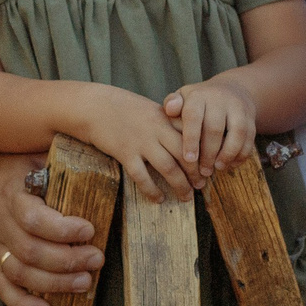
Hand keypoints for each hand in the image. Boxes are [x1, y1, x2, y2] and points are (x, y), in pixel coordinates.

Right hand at [0, 112, 102, 305]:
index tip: (89, 229)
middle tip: (97, 258)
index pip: (33, 219)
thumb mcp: (34, 151)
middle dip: (67, 260)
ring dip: (54, 284)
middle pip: (31, 251)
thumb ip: (61, 158)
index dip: (62, 229)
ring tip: (85, 282)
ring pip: (20, 273)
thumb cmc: (14, 161)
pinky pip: (2, 289)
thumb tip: (104, 153)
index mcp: (10, 195)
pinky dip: (23, 304)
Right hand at [84, 86, 198, 202]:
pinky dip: (152, 190)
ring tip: (186, 197)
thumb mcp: (152, 111)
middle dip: (196, 172)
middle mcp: (157, 129)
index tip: (210, 165)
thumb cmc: (124, 109)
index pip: (192, 136)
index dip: (204, 153)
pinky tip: (158, 198)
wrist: (95, 106)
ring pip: (168, 168)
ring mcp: (141, 141)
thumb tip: (187, 141)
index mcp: (166, 118)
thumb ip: (169, 124)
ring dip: (180, 185)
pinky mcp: (125, 153)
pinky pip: (142, 176)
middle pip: (185, 154)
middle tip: (202, 185)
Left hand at [164, 77, 256, 175]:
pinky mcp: (251, 117)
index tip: (189, 159)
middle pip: (215, 128)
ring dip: (228, 154)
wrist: (230, 89)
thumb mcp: (183, 98)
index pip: (194, 117)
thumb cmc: (198, 101)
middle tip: (203, 171)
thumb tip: (169, 110)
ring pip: (237, 133)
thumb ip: (172, 104)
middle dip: (209, 153)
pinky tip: (231, 164)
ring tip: (218, 168)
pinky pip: (250, 137)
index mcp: (199, 96)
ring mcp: (238, 107)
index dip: (191, 139)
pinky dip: (242, 153)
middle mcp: (220, 98)